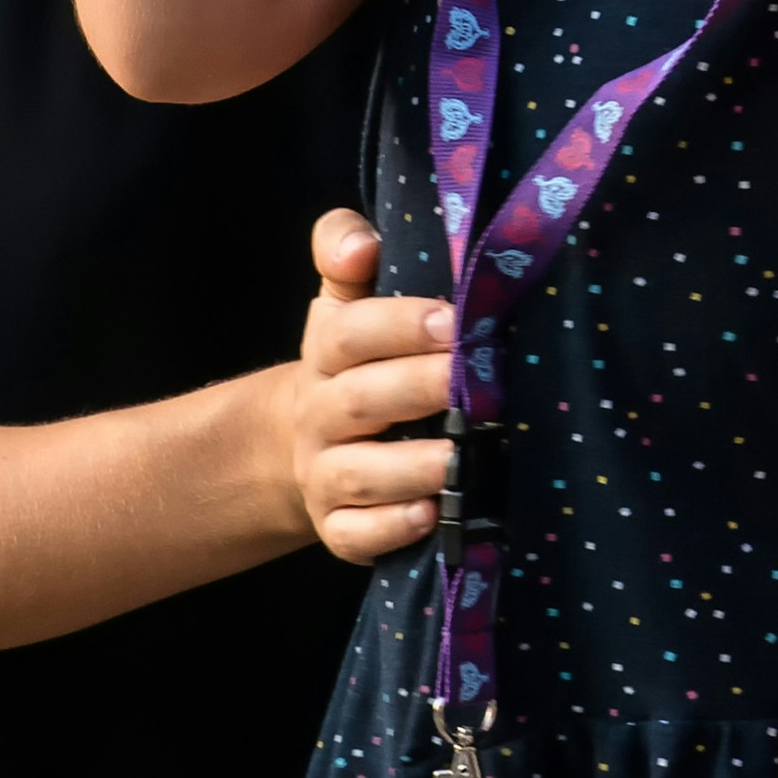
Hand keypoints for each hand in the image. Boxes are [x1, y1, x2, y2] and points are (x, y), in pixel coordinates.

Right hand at [282, 208, 453, 563]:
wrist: (303, 441)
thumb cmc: (356, 359)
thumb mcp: (344, 299)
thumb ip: (346, 250)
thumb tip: (361, 242)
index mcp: (326, 351)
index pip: (351, 333)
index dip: (400, 325)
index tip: (456, 319)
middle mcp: (320, 414)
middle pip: (361, 401)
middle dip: (419, 388)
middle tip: (474, 379)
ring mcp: (324, 474)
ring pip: (360, 473)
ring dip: (414, 466)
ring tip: (463, 456)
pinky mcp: (336, 527)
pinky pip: (354, 535)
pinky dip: (391, 528)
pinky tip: (432, 514)